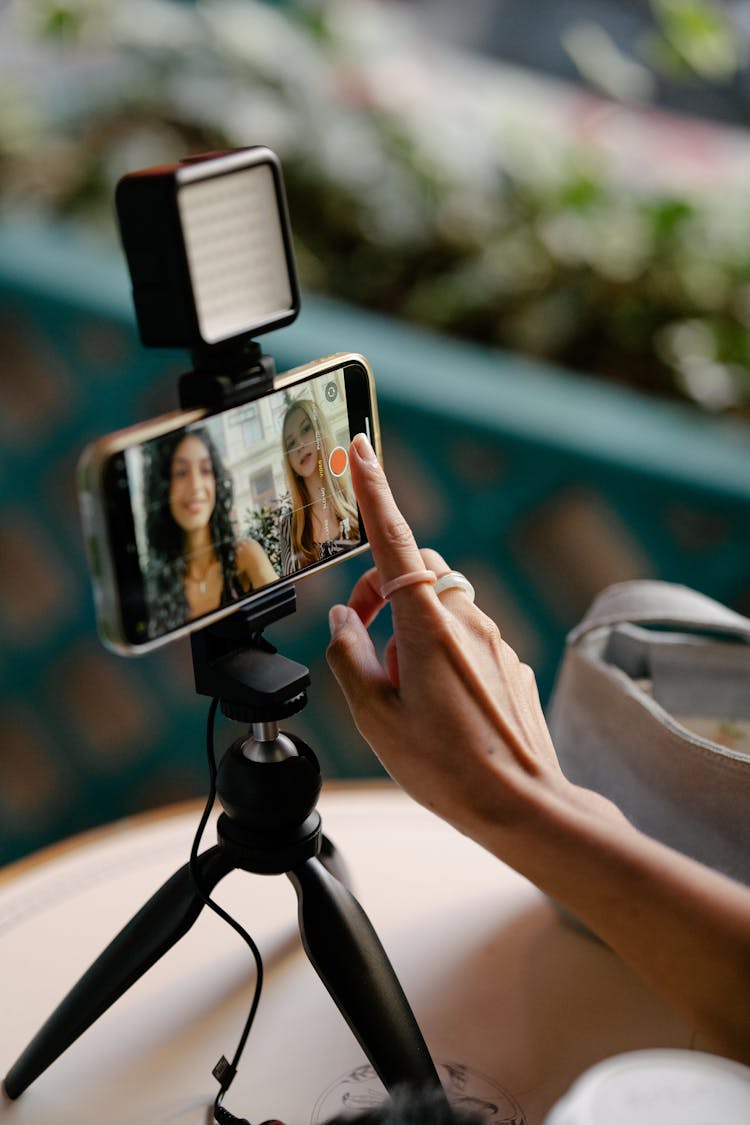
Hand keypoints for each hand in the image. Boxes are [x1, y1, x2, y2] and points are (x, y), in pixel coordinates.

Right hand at [326, 433, 566, 841]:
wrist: (523, 804)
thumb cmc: (446, 766)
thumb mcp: (375, 717)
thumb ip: (349, 656)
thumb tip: (344, 619)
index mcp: (426, 625)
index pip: (393, 540)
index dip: (374, 492)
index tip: (361, 450)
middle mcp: (465, 620)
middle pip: (417, 574)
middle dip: (383, 592)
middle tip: (363, 642)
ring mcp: (494, 640)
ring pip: (440, 609)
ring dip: (410, 631)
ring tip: (402, 691)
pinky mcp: (510, 662)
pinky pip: (466, 638)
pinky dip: (440, 654)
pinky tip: (438, 706)